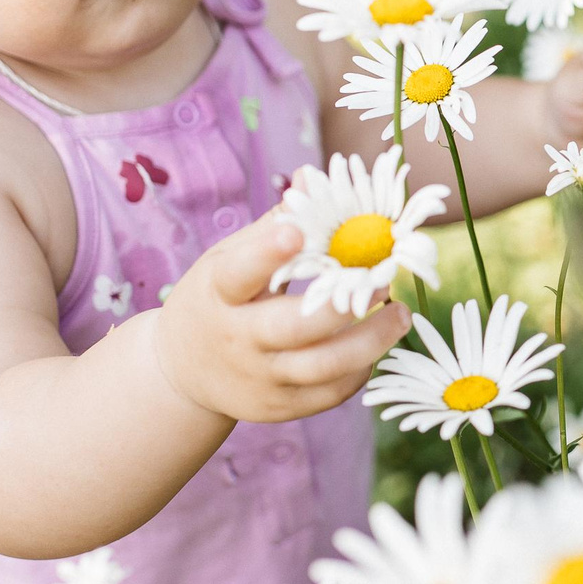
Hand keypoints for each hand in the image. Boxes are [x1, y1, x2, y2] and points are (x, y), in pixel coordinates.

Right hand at [151, 218, 410, 422]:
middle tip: (385, 281)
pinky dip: (360, 369)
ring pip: (323, 367)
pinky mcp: (279, 407)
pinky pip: (330, 393)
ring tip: (399, 314)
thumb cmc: (217, 300)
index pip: (239, 273)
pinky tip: (376, 343)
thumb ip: (275, 224)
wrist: (183, 371)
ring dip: (370, 341)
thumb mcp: (228, 260)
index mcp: (218, 294)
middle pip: (294, 328)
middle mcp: (236, 341)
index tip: (297, 231)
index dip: (266, 252)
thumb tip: (313, 175)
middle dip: (344, 305)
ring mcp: (258, 379)